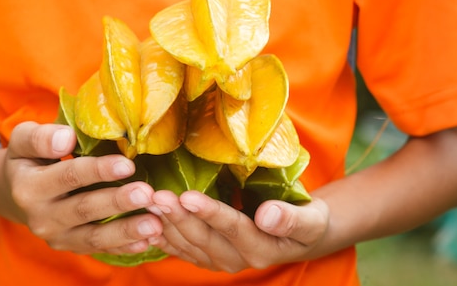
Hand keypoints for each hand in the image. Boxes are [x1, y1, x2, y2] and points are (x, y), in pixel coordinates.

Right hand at [2, 121, 162, 254]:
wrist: (16, 192)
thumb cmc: (30, 157)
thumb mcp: (24, 141)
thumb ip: (41, 138)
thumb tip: (67, 138)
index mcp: (29, 187)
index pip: (68, 177)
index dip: (98, 171)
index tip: (127, 165)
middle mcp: (41, 217)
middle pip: (84, 209)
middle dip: (118, 202)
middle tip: (147, 194)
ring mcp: (57, 236)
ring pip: (94, 236)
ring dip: (126, 231)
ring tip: (154, 225)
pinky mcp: (72, 247)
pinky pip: (100, 248)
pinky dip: (124, 247)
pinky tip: (147, 241)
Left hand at [148, 190, 328, 271]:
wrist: (299, 236)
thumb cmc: (307, 221)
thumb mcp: (310, 219)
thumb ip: (290, 219)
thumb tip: (268, 215)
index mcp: (262, 248)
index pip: (232, 227)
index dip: (209, 212)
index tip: (187, 195)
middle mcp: (238, 259)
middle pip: (203, 237)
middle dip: (178, 217)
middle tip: (156, 196)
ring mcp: (220, 261)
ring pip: (188, 244)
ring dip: (166, 224)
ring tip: (148, 202)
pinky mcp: (208, 257)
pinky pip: (182, 250)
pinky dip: (163, 237)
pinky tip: (146, 224)